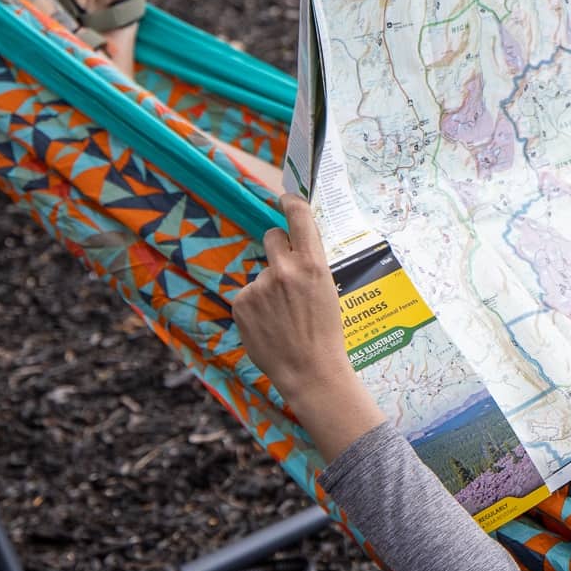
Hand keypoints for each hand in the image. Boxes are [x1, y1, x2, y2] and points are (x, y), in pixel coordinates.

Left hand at [233, 196, 385, 459]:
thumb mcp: (329, 292)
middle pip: (272, 237)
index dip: (290, 203)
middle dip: (278, 248)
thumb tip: (298, 249)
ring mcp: (260, 286)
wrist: (310, 371)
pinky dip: (255, 307)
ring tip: (282, 316)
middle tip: (287, 274)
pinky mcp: (241, 302)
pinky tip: (269, 325)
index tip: (285, 199)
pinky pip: (247, 295)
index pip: (299, 217)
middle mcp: (284, 270)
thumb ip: (310, 267)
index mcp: (313, 265)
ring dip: (268, 287)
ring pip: (261, 273)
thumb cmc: (326, 334)